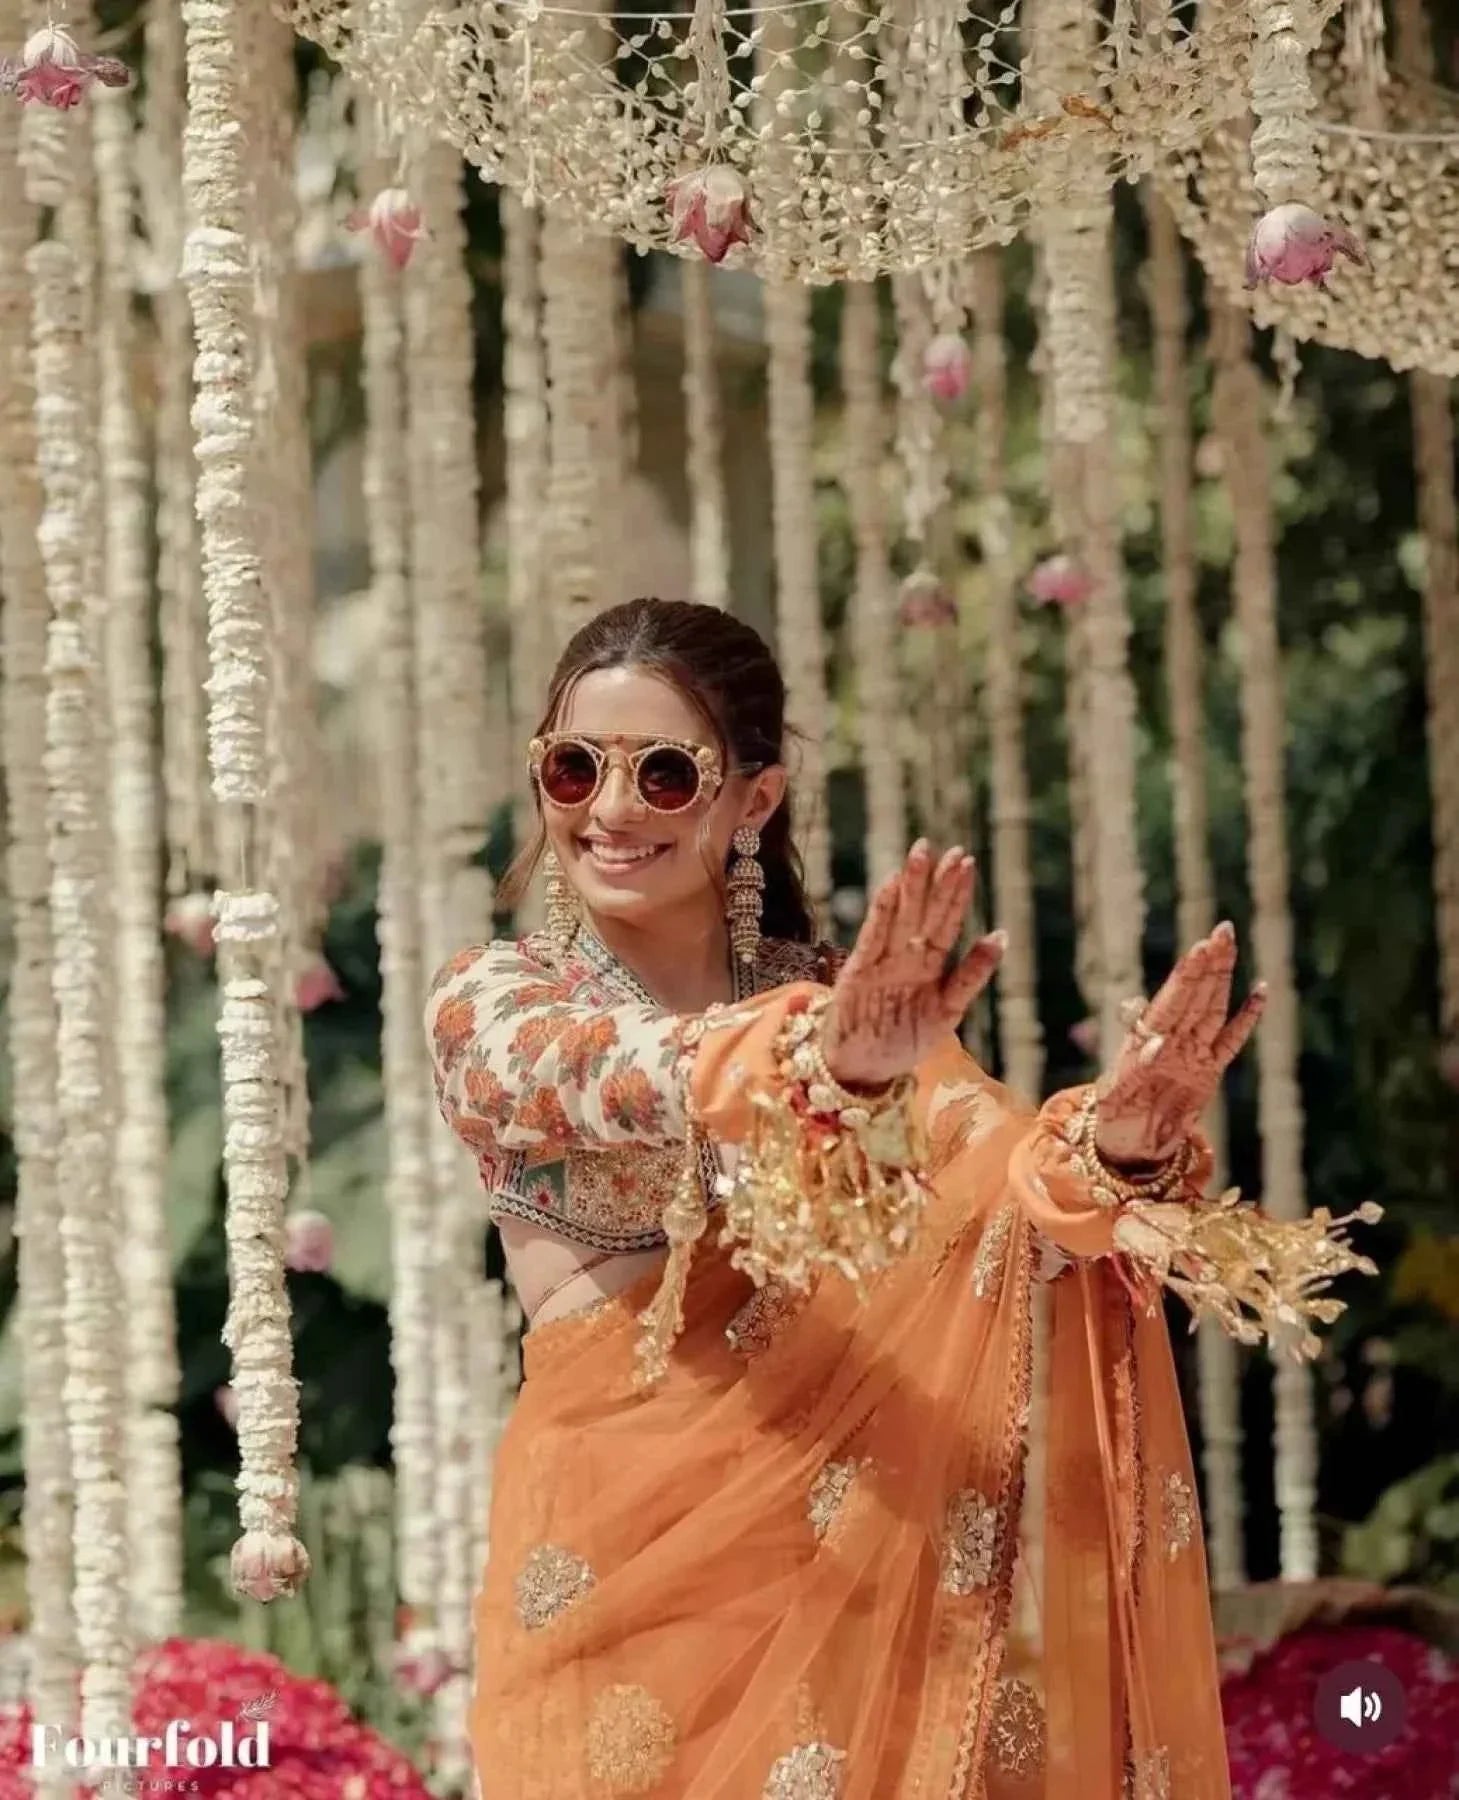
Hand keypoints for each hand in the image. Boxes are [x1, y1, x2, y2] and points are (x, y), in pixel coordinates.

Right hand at [822, 840, 1005, 1089]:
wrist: (862, 1070)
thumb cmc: (904, 1041)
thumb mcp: (948, 1011)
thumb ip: (972, 975)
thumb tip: (1002, 935)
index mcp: (930, 966)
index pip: (947, 922)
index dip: (957, 893)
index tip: (967, 861)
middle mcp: (906, 957)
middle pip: (924, 912)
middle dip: (936, 880)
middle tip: (951, 848)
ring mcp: (882, 962)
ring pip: (900, 916)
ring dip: (911, 886)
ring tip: (921, 854)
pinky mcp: (858, 972)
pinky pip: (873, 937)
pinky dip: (882, 912)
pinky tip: (892, 886)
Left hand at [1094, 921, 1265, 1166]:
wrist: (1129, 1143)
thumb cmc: (1114, 1119)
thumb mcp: (1115, 1096)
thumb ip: (1134, 1072)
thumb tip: (1155, 1045)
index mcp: (1146, 1042)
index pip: (1170, 1002)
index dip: (1185, 977)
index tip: (1198, 950)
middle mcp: (1172, 1042)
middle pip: (1193, 996)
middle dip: (1207, 964)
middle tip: (1222, 930)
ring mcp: (1192, 1054)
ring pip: (1212, 1008)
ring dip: (1221, 978)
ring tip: (1229, 945)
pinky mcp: (1209, 1071)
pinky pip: (1232, 1040)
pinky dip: (1247, 1018)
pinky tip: (1260, 991)